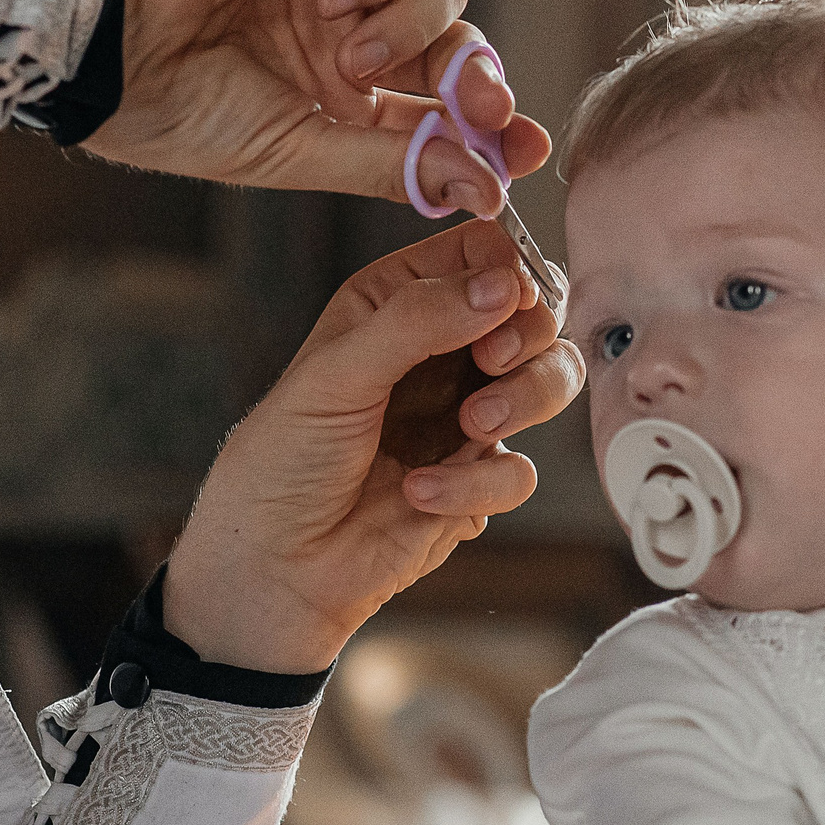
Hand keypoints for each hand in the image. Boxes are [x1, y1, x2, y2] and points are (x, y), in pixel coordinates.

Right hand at [82, 0, 548, 215]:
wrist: (112, 54)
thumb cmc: (187, 116)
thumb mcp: (301, 152)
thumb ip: (395, 163)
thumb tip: (486, 188)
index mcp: (357, 105)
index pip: (452, 113)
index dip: (499, 128)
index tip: (530, 149)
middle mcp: (360, 41)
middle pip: (462, 50)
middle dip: (482, 81)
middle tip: (486, 107)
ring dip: (416, 31)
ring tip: (354, 60)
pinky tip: (329, 5)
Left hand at [163, 219, 583, 673]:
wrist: (275, 570)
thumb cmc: (281, 463)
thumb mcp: (335, 374)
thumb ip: (418, 320)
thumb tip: (501, 285)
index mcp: (395, 302)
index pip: (482, 253)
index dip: (507, 270)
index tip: (505, 300)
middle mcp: (437, 351)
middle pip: (533, 313)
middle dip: (525, 338)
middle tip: (491, 363)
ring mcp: (462, 415)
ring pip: (549, 381)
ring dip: (524, 401)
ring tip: (471, 429)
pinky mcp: (475, 479)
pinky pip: (519, 469)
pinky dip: (477, 483)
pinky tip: (420, 493)